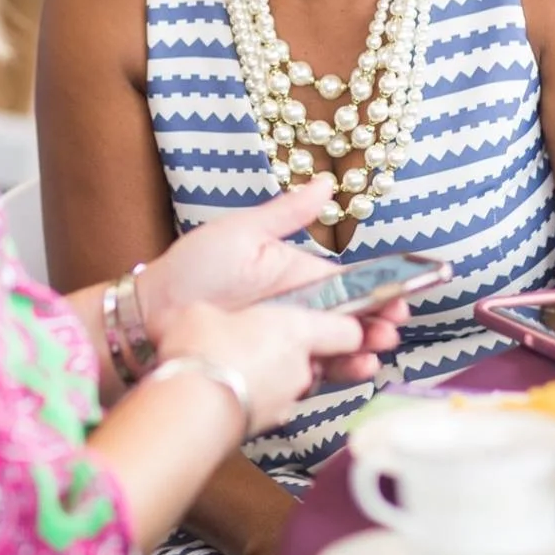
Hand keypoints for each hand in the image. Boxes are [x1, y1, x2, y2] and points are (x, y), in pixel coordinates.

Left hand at [140, 176, 405, 378]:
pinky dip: (333, 372)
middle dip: (376, 326)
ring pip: (334, 347)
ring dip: (360, 351)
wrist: (153, 312)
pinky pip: (309, 371)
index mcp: (297, 274)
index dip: (378, 293)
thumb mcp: (243, 232)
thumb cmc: (195, 266)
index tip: (401, 301)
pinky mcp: (272, 365)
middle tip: (391, 332)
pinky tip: (348, 369)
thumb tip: (328, 182)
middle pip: (349, 319)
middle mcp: (296, 308)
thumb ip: (287, 213)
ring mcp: (285, 339)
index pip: (348, 285)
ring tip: (373, 353)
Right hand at [153, 299, 365, 435]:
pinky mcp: (268, 425)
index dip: (352, 327)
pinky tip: (234, 389)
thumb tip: (207, 319)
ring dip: (279, 376)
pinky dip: (260, 397)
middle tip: (274, 342)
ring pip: (295, 383)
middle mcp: (301, 368)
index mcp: (296, 331)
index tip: (354, 324)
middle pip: (320, 359)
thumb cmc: (203, 350)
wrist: (191, 406)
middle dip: (304, 353)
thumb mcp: (203, 313)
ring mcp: (287, 401)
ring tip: (246, 366)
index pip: (347, 331)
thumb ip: (219, 316)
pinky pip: (272, 403)